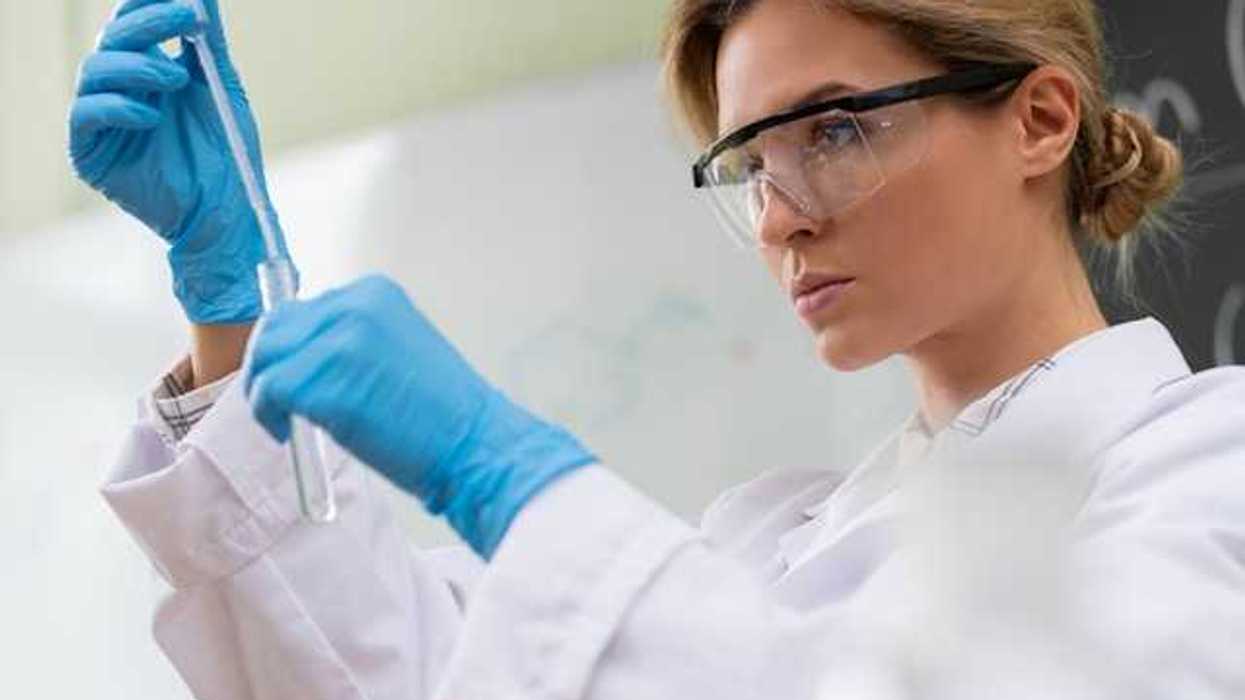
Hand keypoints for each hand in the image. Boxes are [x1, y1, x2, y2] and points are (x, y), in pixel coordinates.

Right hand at [69, 0, 288, 322]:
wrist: (227, 212)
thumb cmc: (226, 153)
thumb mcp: (220, 88)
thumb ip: (209, 43)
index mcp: (144, 70)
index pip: (131, 23)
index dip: (146, 4)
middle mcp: (117, 90)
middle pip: (113, 40)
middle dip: (149, 22)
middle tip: (189, 18)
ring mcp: (101, 120)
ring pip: (94, 71)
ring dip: (137, 66)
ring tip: (177, 79)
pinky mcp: (90, 153)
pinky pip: (85, 115)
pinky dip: (118, 107)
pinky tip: (152, 116)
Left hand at [244, 275, 597, 557]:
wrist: (474, 444)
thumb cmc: (442, 415)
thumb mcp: (394, 352)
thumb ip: (349, 342)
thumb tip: (299, 356)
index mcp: (374, 293)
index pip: (302, 309)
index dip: (289, 348)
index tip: (292, 379)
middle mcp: (355, 305)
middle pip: (277, 327)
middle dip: (268, 366)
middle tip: (277, 405)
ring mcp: (339, 340)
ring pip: (266, 358)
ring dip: (265, 393)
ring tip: (286, 423)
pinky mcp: (325, 380)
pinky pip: (269, 391)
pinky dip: (268, 415)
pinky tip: (288, 433)